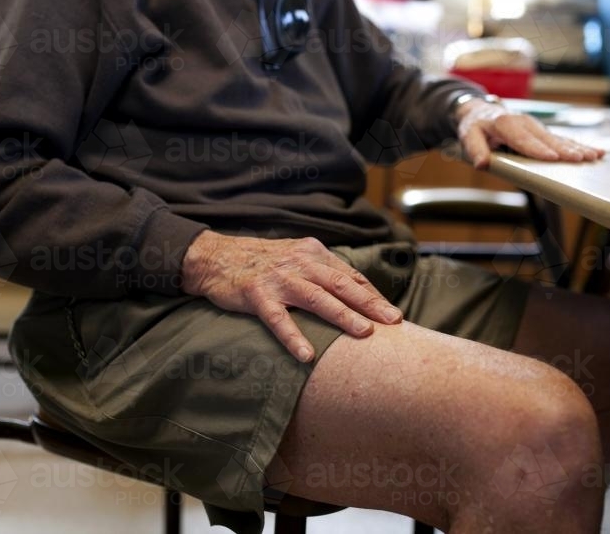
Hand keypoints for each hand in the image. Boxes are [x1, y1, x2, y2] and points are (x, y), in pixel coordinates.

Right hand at [181, 231, 402, 361]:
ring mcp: (278, 279)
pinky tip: (307, 355)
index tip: (392, 314)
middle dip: (370, 303)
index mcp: (313, 253)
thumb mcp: (296, 257)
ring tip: (364, 333)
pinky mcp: (256, 294)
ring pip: (316, 298)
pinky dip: (293, 336)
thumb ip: (322, 272)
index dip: (372, 294)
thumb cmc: (262, 262)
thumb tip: (356, 295)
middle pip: (341, 284)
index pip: (350, 275)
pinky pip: (278, 318)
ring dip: (342, 315)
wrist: (216, 257)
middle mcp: (300, 263)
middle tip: (393, 321)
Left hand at [456, 102, 604, 168]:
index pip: (523, 139)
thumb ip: (475, 150)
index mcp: (506, 123)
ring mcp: (536, 127)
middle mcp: (525, 123)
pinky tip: (596, 151)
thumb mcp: (468, 135)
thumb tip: (482, 164)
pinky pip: (562, 139)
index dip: (538, 149)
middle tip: (581, 160)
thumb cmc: (475, 125)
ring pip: (558, 139)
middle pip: (547, 139)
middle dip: (565, 150)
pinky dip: (579, 145)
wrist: (480, 110)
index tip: (553, 158)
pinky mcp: (542, 132)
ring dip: (577, 148)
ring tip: (594, 156)